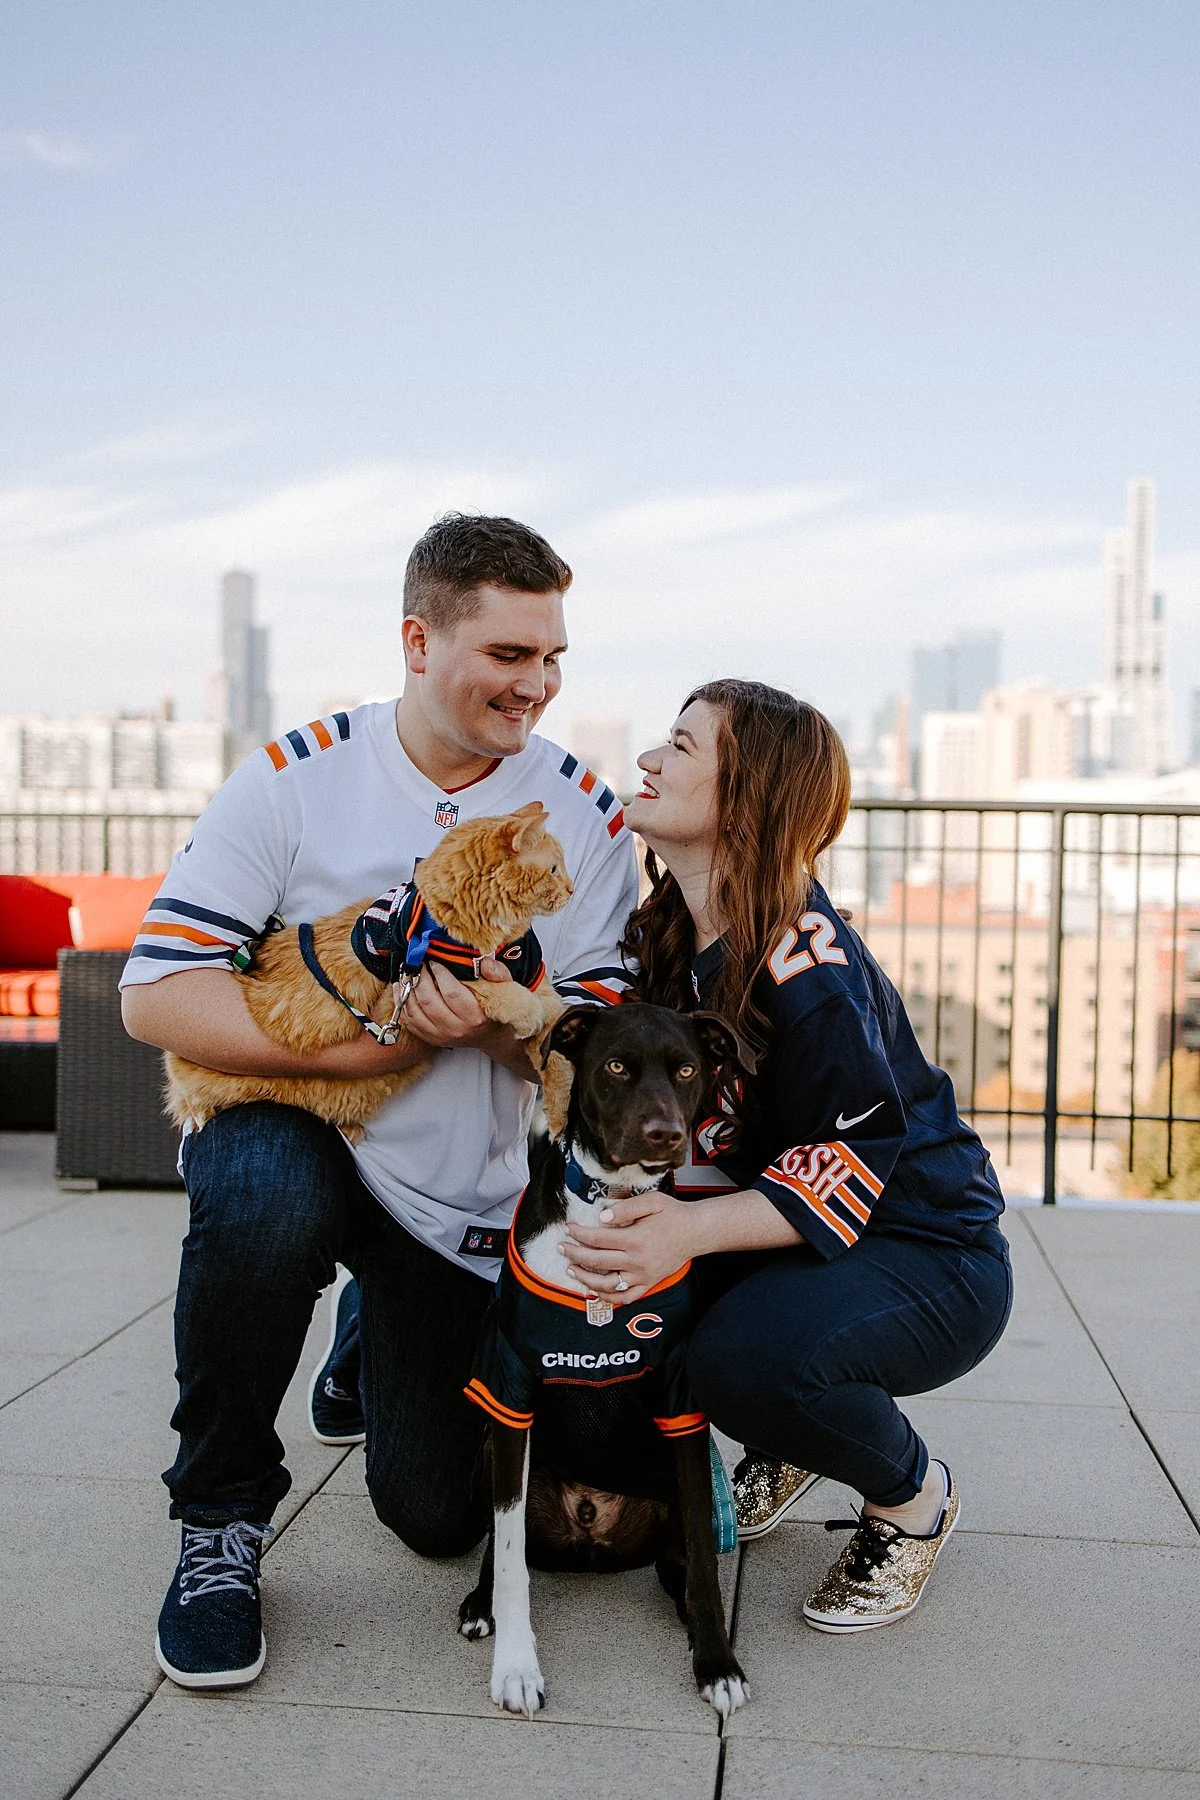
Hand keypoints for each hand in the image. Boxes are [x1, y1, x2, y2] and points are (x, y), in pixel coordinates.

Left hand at [399, 956, 512, 1049]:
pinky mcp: (430, 1039)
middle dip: (420, 978)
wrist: (490, 1035)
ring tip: (408, 973)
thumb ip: (497, 973)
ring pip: (415, 1011)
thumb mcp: (505, 988)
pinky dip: (401, 1002)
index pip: (451, 993)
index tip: (435, 961)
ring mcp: (440, 1036)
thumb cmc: (495, 1008)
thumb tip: (484, 961)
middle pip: (429, 1001)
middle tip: (418, 964)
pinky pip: (409, 1020)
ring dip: (407, 989)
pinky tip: (401, 987)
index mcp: (475, 1016)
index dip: (439, 974)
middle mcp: (456, 1029)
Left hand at [561, 1189, 700, 1304]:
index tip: (568, 1228)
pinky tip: (594, 1289)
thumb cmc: (673, 1214)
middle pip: (597, 1261)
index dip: (579, 1233)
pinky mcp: (649, 1283)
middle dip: (574, 1254)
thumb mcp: (651, 1201)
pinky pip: (625, 1297)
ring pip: (607, 1284)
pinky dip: (608, 1296)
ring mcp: (643, 1275)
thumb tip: (602, 1217)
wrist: (695, 1232)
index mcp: (635, 1239)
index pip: (597, 1238)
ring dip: (585, 1278)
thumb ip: (625, 1208)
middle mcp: (637, 1261)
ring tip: (572, 1269)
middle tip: (562, 1247)